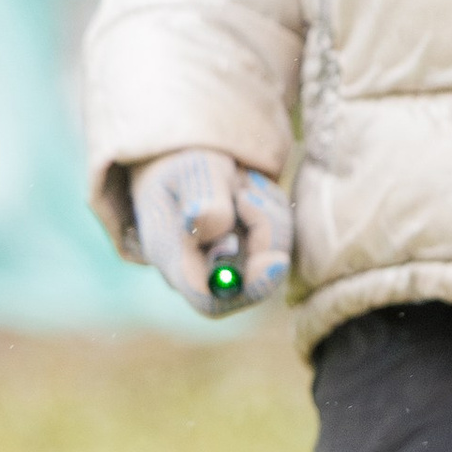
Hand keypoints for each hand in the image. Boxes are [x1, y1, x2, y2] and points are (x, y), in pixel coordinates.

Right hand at [128, 148, 292, 315]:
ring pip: (271, 254)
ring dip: (268, 211)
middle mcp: (201, 268)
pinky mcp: (249, 248)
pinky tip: (250, 183)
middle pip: (250, 278)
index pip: (210, 298)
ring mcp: (227, 261)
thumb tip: (215, 229)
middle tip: (249, 188)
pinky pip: (279, 236)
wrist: (183, 153)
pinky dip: (272, 206)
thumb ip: (202, 197)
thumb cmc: (178, 161)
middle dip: (264, 231)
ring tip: (242, 178)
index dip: (247, 288)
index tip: (277, 260)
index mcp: (172, 256)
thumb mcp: (188, 168)